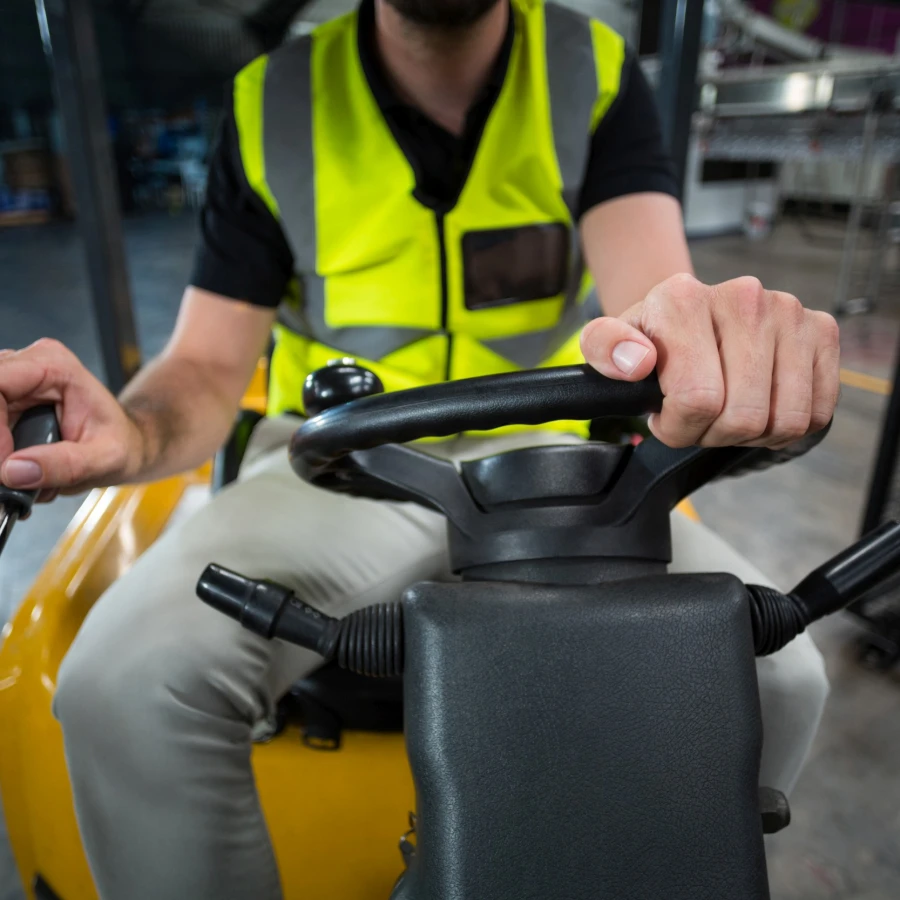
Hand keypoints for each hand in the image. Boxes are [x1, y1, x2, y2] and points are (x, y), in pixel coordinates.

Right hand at [0, 339, 144, 498]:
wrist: (125, 445)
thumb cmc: (120, 442)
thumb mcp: (103, 459)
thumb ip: (63, 465)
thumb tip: (14, 471)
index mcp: (55, 366)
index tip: (5, 463)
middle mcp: (30, 366)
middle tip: (10, 474)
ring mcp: (15, 383)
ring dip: (0, 450)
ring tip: (21, 473)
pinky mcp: (6, 403)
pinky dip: (1, 451)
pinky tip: (19, 467)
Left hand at [580, 274, 840, 448]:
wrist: (689, 314)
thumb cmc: (652, 338)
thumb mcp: (608, 343)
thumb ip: (605, 349)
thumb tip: (638, 361)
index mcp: (684, 300)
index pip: (697, 400)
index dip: (680, 427)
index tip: (666, 415)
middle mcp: (743, 297)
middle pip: (743, 417)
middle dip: (714, 433)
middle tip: (698, 414)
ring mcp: (788, 311)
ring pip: (785, 420)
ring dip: (752, 434)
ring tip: (727, 409)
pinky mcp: (821, 331)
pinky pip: (817, 411)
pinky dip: (786, 425)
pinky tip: (760, 405)